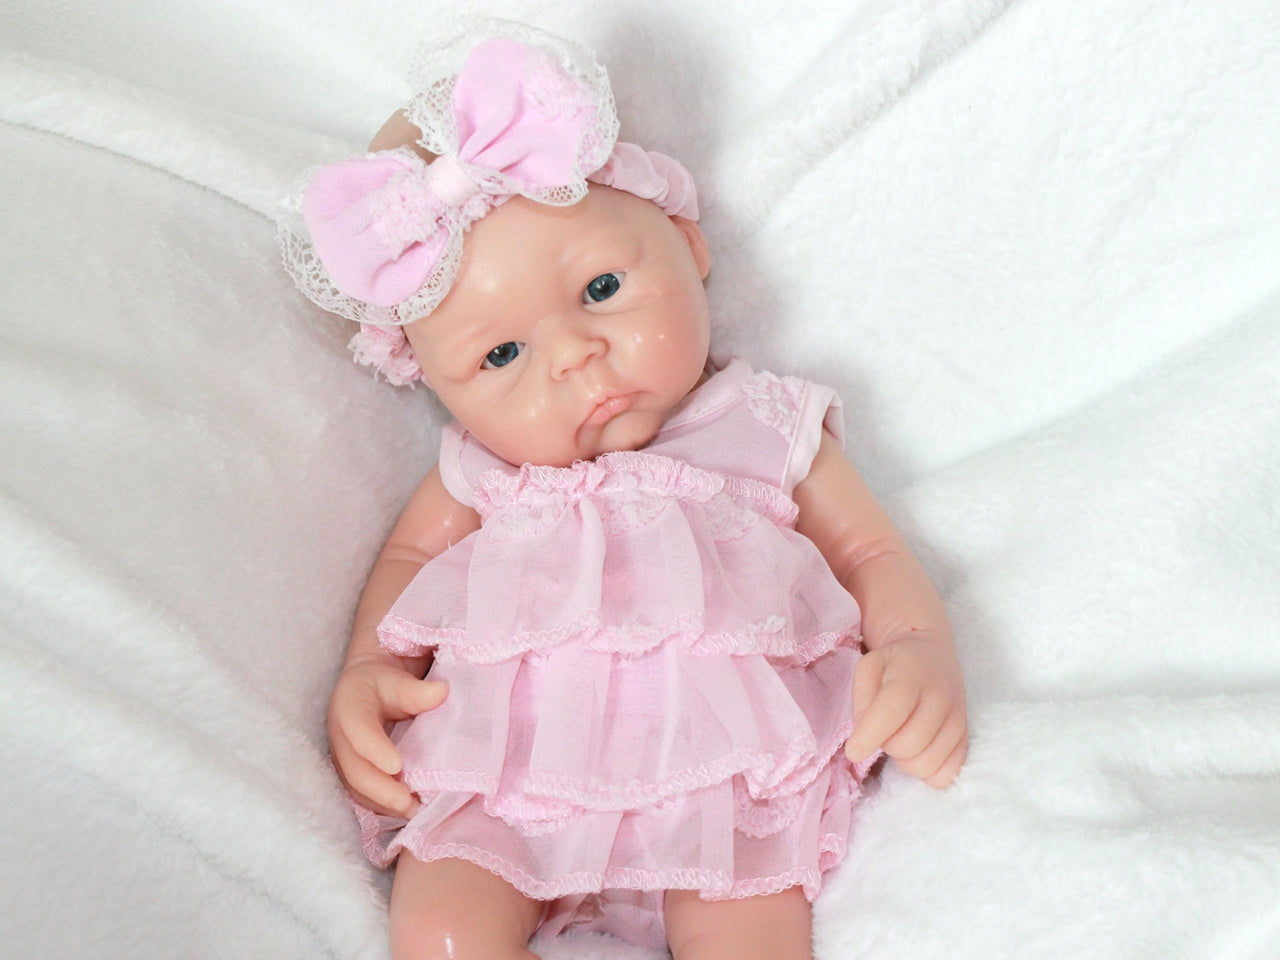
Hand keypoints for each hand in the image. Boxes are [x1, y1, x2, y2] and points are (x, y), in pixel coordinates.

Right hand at [327, 653, 447, 817]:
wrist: (364, 688)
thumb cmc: (383, 683)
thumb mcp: (397, 680)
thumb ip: (416, 691)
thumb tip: (441, 693)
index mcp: (349, 709)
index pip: (360, 732)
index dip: (376, 750)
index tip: (397, 766)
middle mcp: (340, 739)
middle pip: (355, 771)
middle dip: (381, 791)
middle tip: (408, 803)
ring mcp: (343, 760)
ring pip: (358, 789)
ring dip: (384, 804)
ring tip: (414, 812)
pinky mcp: (352, 773)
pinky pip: (364, 794)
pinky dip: (384, 806)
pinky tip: (407, 811)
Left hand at [844, 630, 967, 787]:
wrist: (932, 655)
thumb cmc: (894, 665)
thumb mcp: (868, 668)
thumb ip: (862, 700)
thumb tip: (865, 736)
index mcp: (911, 676)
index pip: (892, 711)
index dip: (870, 736)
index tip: (853, 752)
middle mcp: (940, 698)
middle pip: (908, 745)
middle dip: (887, 745)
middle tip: (884, 731)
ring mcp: (958, 720)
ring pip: (926, 765)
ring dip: (905, 760)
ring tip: (901, 739)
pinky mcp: (965, 738)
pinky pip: (947, 774)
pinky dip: (927, 772)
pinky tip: (918, 753)